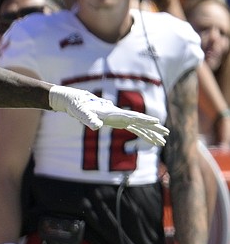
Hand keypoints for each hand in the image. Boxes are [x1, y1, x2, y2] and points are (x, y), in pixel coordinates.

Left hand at [49, 85, 168, 145]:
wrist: (77, 102)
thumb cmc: (78, 107)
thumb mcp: (81, 113)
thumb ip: (88, 119)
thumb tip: (96, 127)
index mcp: (113, 113)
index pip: (132, 116)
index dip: (144, 119)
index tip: (156, 122)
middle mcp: (120, 115)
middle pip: (140, 122)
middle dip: (153, 128)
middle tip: (167, 133)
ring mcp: (120, 119)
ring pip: (139, 127)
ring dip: (151, 134)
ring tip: (163, 141)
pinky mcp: (118, 122)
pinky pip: (133, 130)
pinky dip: (143, 135)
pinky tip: (151, 140)